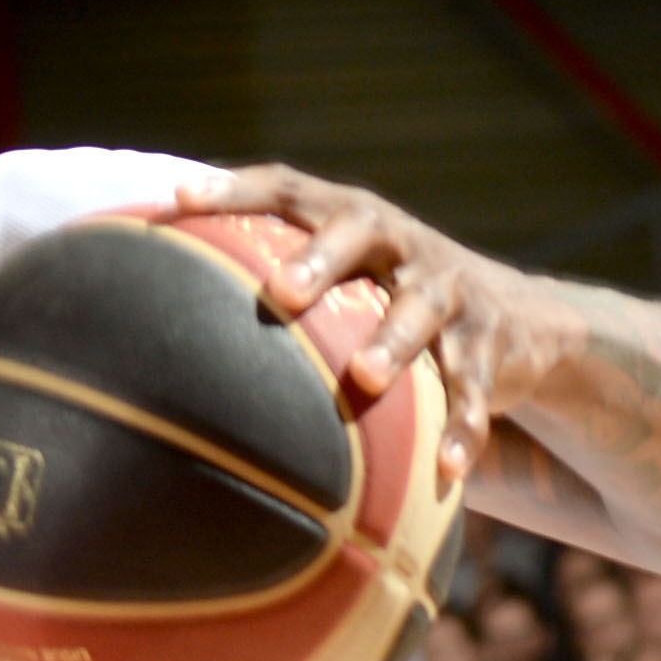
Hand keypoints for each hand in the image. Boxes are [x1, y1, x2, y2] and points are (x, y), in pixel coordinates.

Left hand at [173, 164, 577, 486]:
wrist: (514, 317)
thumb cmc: (382, 295)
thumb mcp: (336, 272)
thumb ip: (261, 270)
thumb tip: (146, 294)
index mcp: (350, 219)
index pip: (288, 189)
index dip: (237, 190)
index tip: (183, 200)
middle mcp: (401, 245)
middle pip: (362, 233)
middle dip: (320, 258)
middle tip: (280, 292)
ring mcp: (450, 293)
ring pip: (422, 310)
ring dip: (394, 343)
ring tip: (366, 379)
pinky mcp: (489, 348)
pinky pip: (474, 391)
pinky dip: (463, 429)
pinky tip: (444, 470)